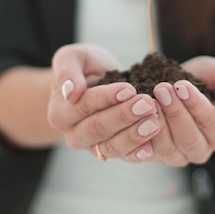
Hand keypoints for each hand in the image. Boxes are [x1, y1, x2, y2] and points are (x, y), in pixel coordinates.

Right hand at [48, 43, 160, 160]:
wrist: (95, 79)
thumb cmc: (83, 66)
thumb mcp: (72, 57)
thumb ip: (66, 71)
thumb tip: (71, 92)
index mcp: (60, 112)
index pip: (84, 105)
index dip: (107, 98)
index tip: (129, 89)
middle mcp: (74, 134)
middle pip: (99, 128)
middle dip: (124, 116)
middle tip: (147, 104)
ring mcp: (93, 146)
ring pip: (112, 146)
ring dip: (134, 135)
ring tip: (153, 121)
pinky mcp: (111, 150)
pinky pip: (123, 156)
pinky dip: (137, 153)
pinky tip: (150, 147)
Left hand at [121, 56, 214, 165]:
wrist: (185, 85)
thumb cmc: (209, 80)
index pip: (210, 122)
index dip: (195, 104)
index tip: (181, 85)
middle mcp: (201, 150)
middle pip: (188, 138)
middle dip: (174, 112)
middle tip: (161, 88)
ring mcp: (178, 156)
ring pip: (168, 148)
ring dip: (157, 122)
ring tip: (149, 99)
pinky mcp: (156, 155)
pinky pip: (147, 152)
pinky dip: (140, 136)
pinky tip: (135, 116)